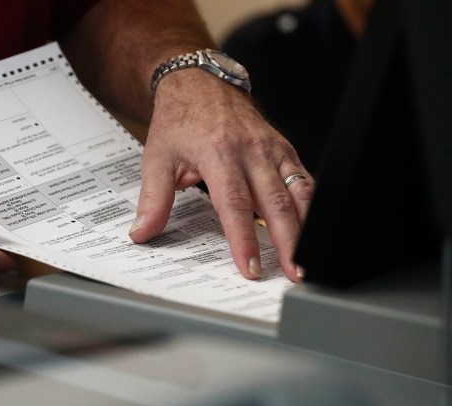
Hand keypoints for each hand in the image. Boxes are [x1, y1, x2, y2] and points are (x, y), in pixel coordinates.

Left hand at [128, 68, 313, 281]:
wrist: (198, 83)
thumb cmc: (178, 122)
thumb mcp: (156, 158)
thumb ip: (153, 199)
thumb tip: (142, 232)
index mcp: (218, 153)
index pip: (234, 204)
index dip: (244, 240)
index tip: (250, 267)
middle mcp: (250, 150)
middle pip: (275, 203)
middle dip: (288, 243)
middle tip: (293, 273)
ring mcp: (271, 148)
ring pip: (297, 192)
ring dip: (305, 229)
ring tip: (306, 259)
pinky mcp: (284, 148)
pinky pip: (303, 179)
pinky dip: (311, 206)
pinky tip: (311, 229)